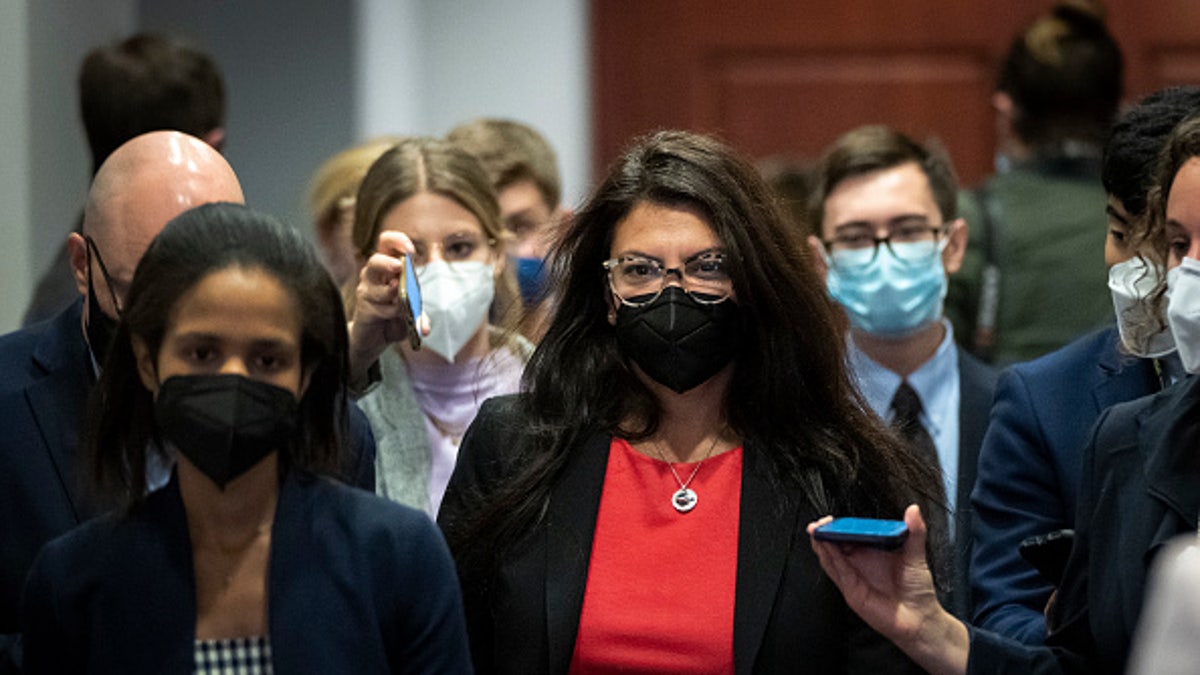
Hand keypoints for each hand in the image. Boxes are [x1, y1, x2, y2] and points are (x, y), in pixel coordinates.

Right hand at [347, 231, 429, 379]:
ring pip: (376, 286)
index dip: (397, 241)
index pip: (386, 243)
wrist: (375, 338)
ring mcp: (366, 291)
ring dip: (391, 292)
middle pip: (375, 260)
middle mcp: (374, 275)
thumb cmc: (394, 316)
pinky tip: (396, 315)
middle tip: (399, 267)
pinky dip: (391, 311)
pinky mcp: (364, 307)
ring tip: (400, 296)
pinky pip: (379, 307)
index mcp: (387, 267)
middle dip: (388, 263)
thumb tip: (424, 328)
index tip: (409, 249)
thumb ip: (420, 316)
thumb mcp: (411, 312)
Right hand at [808, 504, 968, 674]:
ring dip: (822, 544)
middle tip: (821, 523)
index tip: (833, 518)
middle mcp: (860, 564)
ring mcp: (853, 577)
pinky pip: (838, 572)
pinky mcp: (851, 590)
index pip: (850, 536)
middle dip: (825, 533)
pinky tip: (827, 547)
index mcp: (871, 553)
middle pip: (835, 546)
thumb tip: (914, 510)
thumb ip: (915, 532)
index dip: (840, 527)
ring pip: (830, 558)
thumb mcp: (916, 555)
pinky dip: (831, 559)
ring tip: (817, 531)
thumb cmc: (918, 590)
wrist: (919, 618)